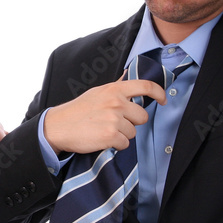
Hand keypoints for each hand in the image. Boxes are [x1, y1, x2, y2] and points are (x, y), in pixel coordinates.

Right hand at [44, 78, 165, 154]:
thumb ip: (116, 88)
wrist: (59, 126)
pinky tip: (102, 139)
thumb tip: (129, 77)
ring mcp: (114, 119)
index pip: (145, 86)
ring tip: (105, 130)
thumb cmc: (78, 110)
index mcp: (114, 89)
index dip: (159, 93)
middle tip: (115, 122)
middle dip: (132, 122)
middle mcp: (116, 102)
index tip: (163, 99)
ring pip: (133, 132)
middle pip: (142, 116)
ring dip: (122, 135)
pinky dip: (115, 145)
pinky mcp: (110, 136)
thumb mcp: (97, 92)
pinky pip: (125, 144)